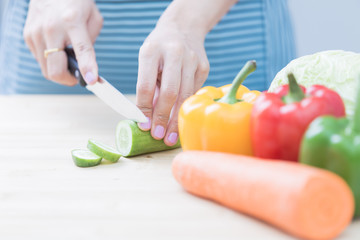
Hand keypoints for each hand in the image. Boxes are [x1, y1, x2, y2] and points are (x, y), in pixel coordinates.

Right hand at [23, 0, 102, 84]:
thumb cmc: (76, 3)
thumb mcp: (93, 18)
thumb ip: (90, 42)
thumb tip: (85, 67)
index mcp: (73, 21)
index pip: (81, 50)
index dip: (86, 68)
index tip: (91, 81)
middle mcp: (52, 28)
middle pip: (56, 69)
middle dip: (69, 80)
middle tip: (77, 77)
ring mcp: (36, 32)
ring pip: (46, 70)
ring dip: (60, 72)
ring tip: (68, 63)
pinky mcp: (28, 35)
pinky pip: (40, 60)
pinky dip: (50, 62)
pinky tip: (57, 51)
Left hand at [136, 21, 209, 145]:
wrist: (183, 28)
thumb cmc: (159, 49)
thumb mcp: (147, 60)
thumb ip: (149, 86)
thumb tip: (149, 117)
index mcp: (151, 51)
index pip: (146, 85)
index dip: (145, 108)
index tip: (144, 126)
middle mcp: (174, 53)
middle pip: (170, 92)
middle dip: (163, 117)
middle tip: (158, 136)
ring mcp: (192, 60)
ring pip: (185, 95)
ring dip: (177, 119)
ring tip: (170, 137)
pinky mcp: (204, 67)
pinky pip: (194, 93)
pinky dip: (186, 107)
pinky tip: (181, 120)